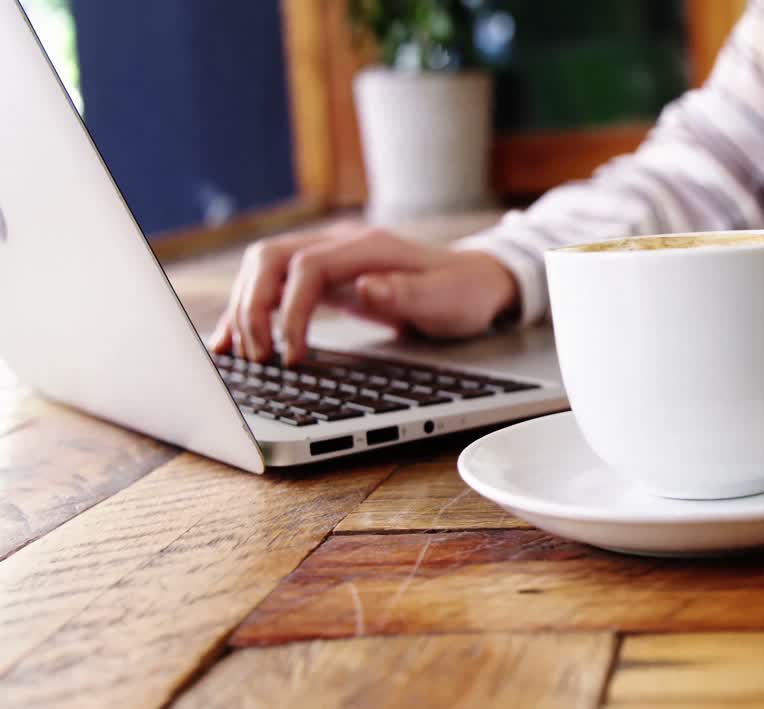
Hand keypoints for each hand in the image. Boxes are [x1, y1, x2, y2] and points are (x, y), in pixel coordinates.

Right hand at [206, 222, 518, 364]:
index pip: (306, 267)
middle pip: (270, 259)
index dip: (291, 311)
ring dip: (243, 307)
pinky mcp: (325, 275)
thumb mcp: (448, 298)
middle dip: (251, 307)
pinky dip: (251, 308)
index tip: (291, 355)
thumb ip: (408, 293)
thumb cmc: (464, 292)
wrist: (476, 281)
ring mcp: (329, 256)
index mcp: (369, 247)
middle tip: (254, 358)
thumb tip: (366, 286)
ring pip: (263, 269)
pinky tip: (235, 337)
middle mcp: (341, 244)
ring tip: (236, 354)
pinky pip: (275, 284)